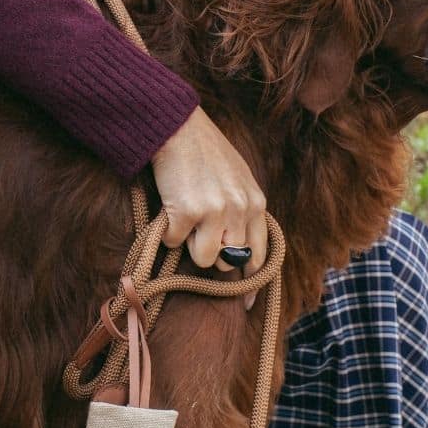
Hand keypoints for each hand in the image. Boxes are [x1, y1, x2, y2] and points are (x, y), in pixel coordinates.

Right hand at [151, 107, 266, 285]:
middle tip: (199, 230)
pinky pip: (174, 242)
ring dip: (189, 245)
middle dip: (212, 252)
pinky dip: (167, 232)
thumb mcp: (238, 179)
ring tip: (186, 218)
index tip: (246, 301)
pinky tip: (170, 208)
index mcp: (256, 203)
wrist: (175, 126)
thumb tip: (239, 255)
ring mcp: (215, 212)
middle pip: (229, 261)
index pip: (259, 254)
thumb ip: (244, 211)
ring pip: (204, 259)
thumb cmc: (204, 153)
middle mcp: (240, 210)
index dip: (250, 278)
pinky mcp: (187, 212)